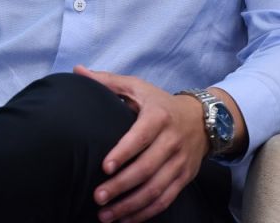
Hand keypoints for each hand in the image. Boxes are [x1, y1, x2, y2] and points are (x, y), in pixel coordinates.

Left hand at [73, 66, 209, 222]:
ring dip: (131, 205)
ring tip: (106, 215)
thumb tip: (78, 71)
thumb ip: (107, 81)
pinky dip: (145, 212)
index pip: (141, 137)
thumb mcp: (137, 87)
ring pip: (156, 189)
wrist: (202, 119)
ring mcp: (180, 162)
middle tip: (98, 197)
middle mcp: (172, 141)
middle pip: (147, 168)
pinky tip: (125, 219)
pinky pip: (165, 200)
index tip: (105, 167)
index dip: (124, 152)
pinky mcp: (184, 178)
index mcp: (159, 116)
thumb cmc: (159, 103)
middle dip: (122, 185)